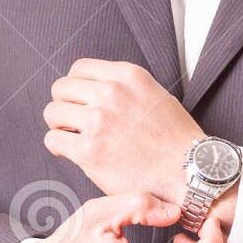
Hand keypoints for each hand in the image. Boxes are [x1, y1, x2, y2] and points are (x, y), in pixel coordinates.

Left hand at [42, 59, 202, 203]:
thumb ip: (125, 87)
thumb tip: (94, 90)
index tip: (80, 101)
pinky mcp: (89, 150)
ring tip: (73, 137)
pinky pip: (53, 140)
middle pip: (61, 88)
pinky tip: (72, 152)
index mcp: (128, 76)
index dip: (76, 86)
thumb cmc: (176, 140)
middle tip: (74, 121)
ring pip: (52, 112)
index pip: (79, 68)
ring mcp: (98, 121)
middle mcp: (111, 93)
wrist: (189, 173)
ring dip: (59, 126)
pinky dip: (58, 147)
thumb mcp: (155, 95)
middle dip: (65, 105)